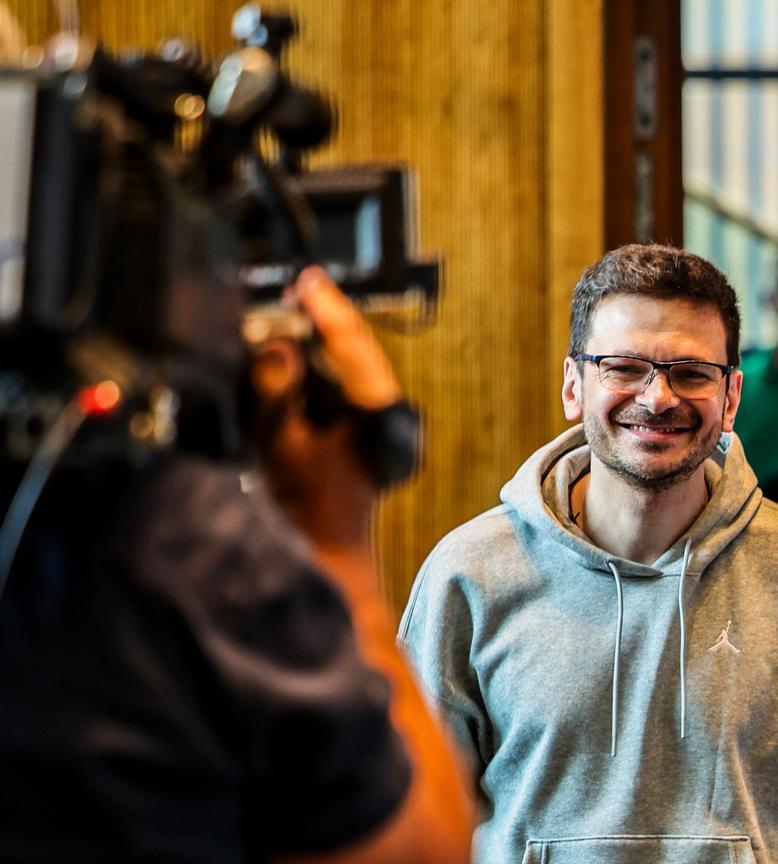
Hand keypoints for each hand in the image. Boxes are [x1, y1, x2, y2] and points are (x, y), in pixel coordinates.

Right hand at [252, 268, 401, 544]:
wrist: (324, 549)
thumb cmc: (306, 507)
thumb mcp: (280, 445)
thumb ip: (277, 391)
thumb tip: (277, 345)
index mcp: (377, 412)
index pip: (355, 347)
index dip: (329, 310)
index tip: (310, 282)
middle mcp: (381, 409)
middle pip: (352, 349)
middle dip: (320, 319)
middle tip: (292, 289)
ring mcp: (371, 416)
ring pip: (343, 362)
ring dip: (313, 340)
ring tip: (285, 311)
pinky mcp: (355, 423)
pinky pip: (334, 381)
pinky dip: (311, 364)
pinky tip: (288, 349)